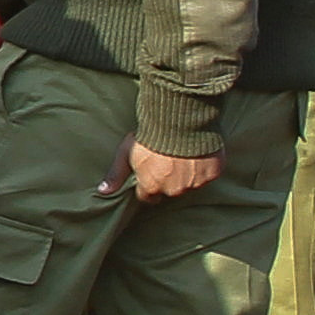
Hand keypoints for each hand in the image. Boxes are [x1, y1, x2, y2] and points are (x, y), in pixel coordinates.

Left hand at [98, 140, 221, 201]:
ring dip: (187, 173)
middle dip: (168, 178)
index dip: (148, 184)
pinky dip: (205, 165)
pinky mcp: (212, 173)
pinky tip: (199, 152)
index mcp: (151, 187)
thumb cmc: (150, 134)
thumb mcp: (126, 153)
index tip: (150, 172)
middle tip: (168, 159)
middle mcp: (174, 189)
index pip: (147, 196)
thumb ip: (116, 175)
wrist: (180, 118)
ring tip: (183, 154)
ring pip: (189, 183)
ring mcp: (195, 182)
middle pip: (169, 190)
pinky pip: (208, 173)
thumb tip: (102, 192)